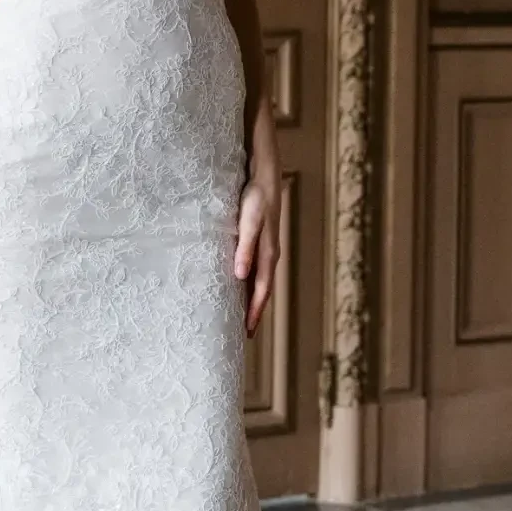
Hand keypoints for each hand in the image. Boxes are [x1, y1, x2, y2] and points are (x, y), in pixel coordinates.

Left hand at [233, 164, 279, 338]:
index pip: (261, 290)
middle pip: (264, 290)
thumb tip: (240, 275)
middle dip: (256, 312)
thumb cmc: (255, 198)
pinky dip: (254, 284)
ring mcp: (269, 249)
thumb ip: (245, 248)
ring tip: (246, 317)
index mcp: (268, 254)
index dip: (255, 311)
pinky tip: (245, 287)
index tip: (247, 331)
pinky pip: (261, 270)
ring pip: (263, 282)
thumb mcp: (248, 222)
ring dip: (256, 300)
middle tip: (246, 333)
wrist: (266, 177)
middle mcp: (271, 255)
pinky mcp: (265, 243)